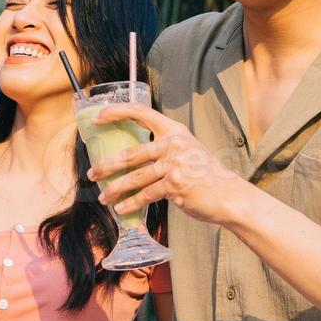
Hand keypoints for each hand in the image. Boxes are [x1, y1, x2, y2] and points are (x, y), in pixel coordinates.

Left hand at [86, 103, 245, 226]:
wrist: (228, 195)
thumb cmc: (204, 175)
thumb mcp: (186, 151)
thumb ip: (163, 149)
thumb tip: (129, 158)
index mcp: (174, 130)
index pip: (141, 112)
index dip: (116, 112)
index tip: (97, 118)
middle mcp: (174, 143)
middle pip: (130, 153)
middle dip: (106, 165)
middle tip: (92, 174)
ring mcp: (175, 164)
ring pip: (134, 177)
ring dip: (115, 189)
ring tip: (103, 196)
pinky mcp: (175, 185)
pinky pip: (145, 195)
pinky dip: (131, 203)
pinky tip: (121, 209)